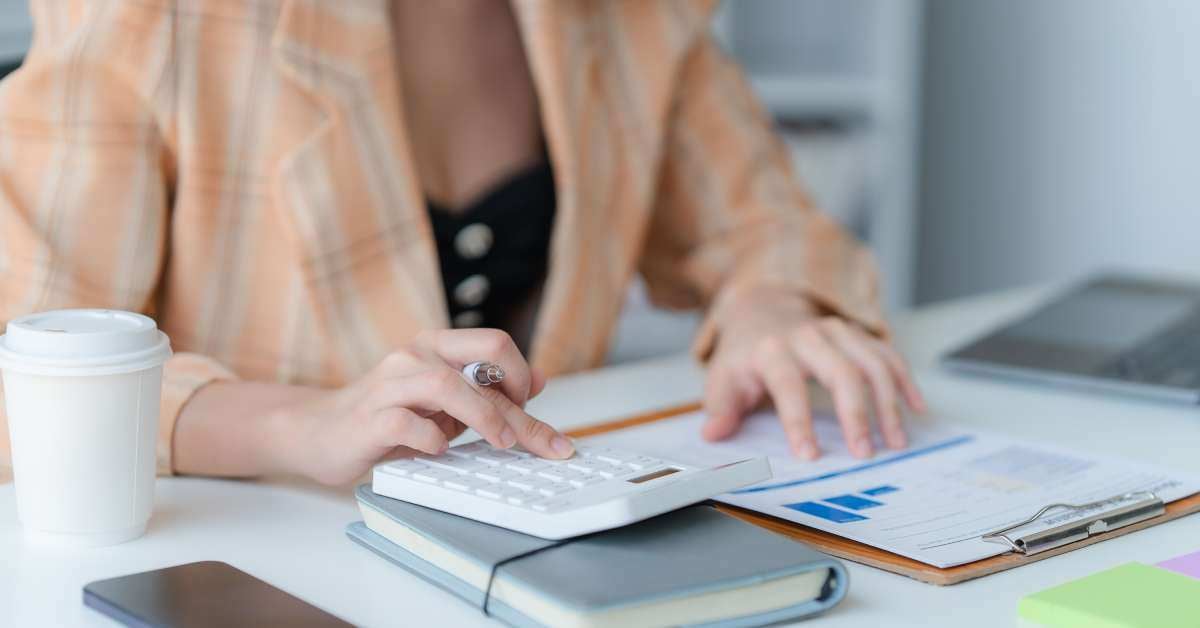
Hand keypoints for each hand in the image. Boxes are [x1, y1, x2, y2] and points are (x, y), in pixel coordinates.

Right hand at [279, 329, 574, 484]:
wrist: (316, 433)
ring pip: (446, 384)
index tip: (529, 410)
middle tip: (532, 438)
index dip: (522, 376)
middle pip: (481, 356)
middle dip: (516, 399)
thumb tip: (540, 379)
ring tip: (500, 443)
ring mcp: (389, 384)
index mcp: (436, 346)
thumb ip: (485, 390)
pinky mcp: (369, 418)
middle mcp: (414, 355)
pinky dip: (431, 439)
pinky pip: (407, 423)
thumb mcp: (443, 403)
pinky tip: (439, 451)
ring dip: (483, 415)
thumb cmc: (386, 418)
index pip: (495, 344)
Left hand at [702, 288, 925, 459]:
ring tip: (896, 441)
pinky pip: (888, 354)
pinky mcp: (857, 334)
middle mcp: (808, 335)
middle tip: (865, 453)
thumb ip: (721, 408)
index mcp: (771, 349)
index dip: (798, 421)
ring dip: (888, 403)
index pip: (788, 385)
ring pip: (872, 362)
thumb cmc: (745, 355)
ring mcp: (837, 331)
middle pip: (841, 371)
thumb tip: (713, 435)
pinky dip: (905, 380)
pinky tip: (916, 408)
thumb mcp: (722, 378)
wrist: (762, 310)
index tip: (810, 456)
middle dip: (855, 414)